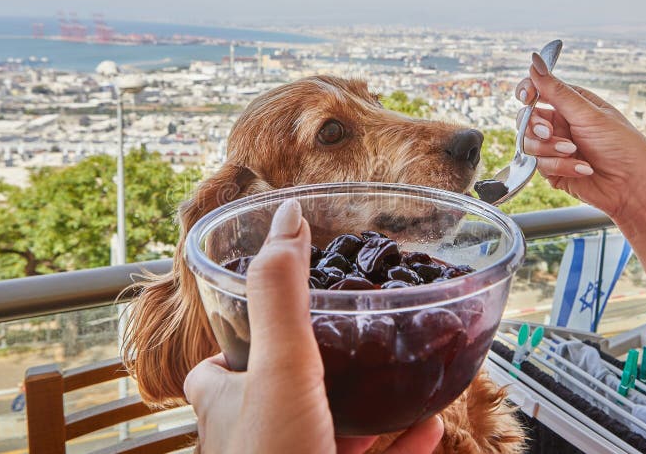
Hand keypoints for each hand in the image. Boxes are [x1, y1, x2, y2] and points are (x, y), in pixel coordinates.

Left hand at [184, 199, 443, 453]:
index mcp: (231, 406)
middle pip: (279, 395)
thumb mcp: (279, 368)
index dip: (235, 337)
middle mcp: (258, 440)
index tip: (266, 309)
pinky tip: (430, 426)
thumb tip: (285, 215)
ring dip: (366, 403)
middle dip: (314, 367)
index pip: (215, 366)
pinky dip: (400, 445)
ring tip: (396, 370)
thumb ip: (281, 292)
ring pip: (331, 431)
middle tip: (345, 337)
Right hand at [514, 52, 645, 219]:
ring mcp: (554, 147)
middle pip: (526, 119)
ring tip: (574, 153)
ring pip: (528, 143)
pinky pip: (538, 164)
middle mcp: (560, 124)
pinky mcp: (553, 169)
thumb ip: (556, 90)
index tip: (526, 97)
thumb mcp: (588, 114)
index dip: (527, 92)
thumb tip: (534, 61)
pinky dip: (559, 166)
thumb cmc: (622, 145)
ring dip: (550, 149)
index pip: (537, 90)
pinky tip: (582, 169)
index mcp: (571, 104)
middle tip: (549, 132)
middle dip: (536, 127)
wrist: (633, 186)